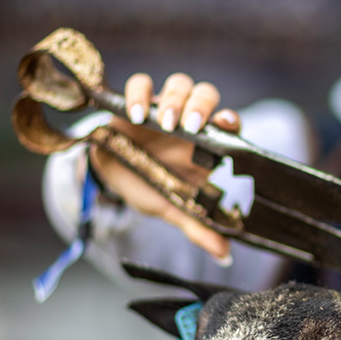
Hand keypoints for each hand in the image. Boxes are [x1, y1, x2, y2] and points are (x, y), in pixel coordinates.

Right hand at [88, 72, 240, 263]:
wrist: (110, 175)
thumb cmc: (149, 185)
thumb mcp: (173, 207)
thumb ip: (198, 227)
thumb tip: (225, 255)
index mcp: (204, 143)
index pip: (226, 123)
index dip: (230, 120)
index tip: (228, 124)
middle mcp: (187, 119)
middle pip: (205, 95)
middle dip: (201, 106)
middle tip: (190, 126)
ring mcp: (162, 107)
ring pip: (179, 84)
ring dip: (175, 100)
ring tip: (165, 123)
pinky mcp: (134, 100)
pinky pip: (139, 83)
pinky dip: (139, 94)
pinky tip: (135, 115)